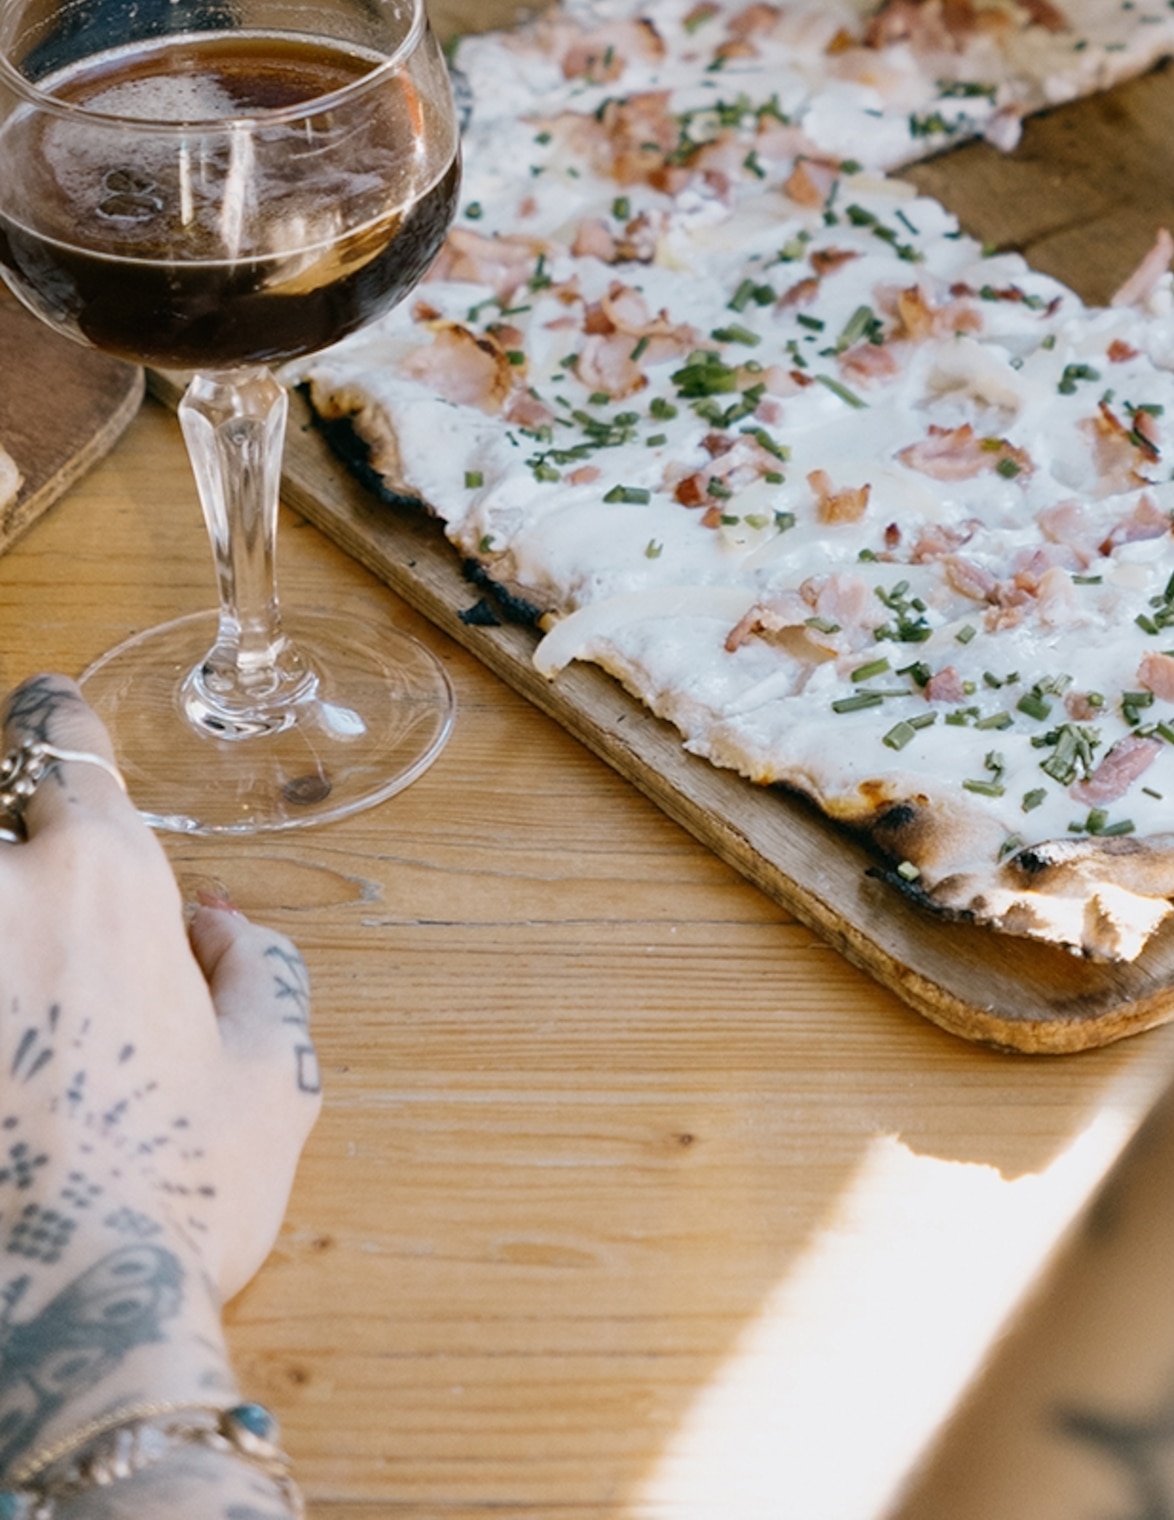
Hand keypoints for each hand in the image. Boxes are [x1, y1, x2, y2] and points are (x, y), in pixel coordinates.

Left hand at [0, 674, 318, 1480]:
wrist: (55, 1328)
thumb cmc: (172, 1203)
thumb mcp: (270, 1081)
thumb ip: (258, 973)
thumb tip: (217, 927)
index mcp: (100, 875)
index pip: (54, 735)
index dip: (48, 724)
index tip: (40, 728)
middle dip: (8, 868)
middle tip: (40, 956)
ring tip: (17, 1024)